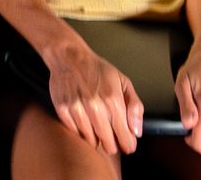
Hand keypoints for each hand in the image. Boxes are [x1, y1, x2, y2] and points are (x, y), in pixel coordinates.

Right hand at [44, 38, 142, 155]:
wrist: (70, 56)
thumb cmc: (98, 69)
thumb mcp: (123, 82)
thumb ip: (134, 107)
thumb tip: (137, 131)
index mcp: (113, 100)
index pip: (124, 136)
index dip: (128, 144)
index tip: (128, 145)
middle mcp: (95, 107)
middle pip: (108, 143)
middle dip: (113, 145)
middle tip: (113, 140)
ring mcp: (77, 109)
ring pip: (91, 141)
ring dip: (96, 139)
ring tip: (98, 128)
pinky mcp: (63, 110)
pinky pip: (75, 133)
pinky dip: (81, 132)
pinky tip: (85, 122)